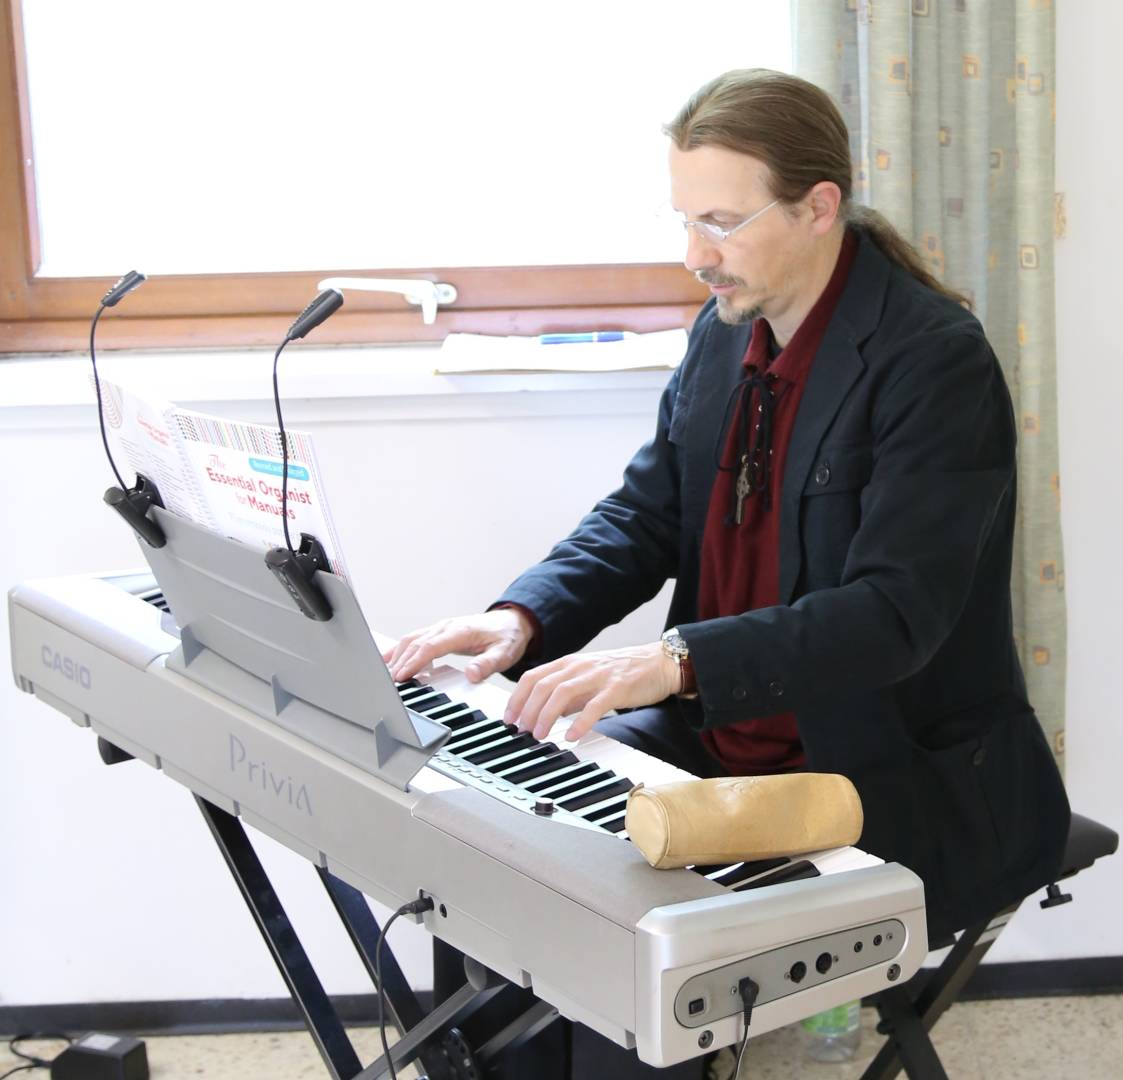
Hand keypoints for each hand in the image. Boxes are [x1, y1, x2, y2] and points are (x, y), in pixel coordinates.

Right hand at [383, 608, 534, 683]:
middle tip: (390, 682)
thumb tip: (471, 674)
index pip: (430, 647)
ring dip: (398, 655)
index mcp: (460, 631)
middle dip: (400, 662)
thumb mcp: (504, 653)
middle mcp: (447, 626)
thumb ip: (487, 664)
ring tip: (388, 675)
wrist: (512, 622)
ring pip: (411, 639)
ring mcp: (442, 627)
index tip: (401, 676)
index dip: (413, 661)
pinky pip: (415, 638)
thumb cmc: (508, 637)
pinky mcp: (440, 631)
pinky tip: (390, 659)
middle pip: (415, 643)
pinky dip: (400, 648)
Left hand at [504, 643, 680, 742]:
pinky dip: (580, 722)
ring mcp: (597, 676)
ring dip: (546, 715)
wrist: (658, 662)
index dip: (516, 698)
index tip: (509, 718)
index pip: (532, 677)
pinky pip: (594, 706)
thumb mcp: (588, 678)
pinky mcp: (617, 688)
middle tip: (522, 731)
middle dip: (528, 710)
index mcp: (569, 663)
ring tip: (541, 735)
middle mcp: (579, 666)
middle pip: (542, 685)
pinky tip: (573, 737)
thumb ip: (568, 694)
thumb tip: (547, 713)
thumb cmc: (623, 671)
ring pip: (562, 693)